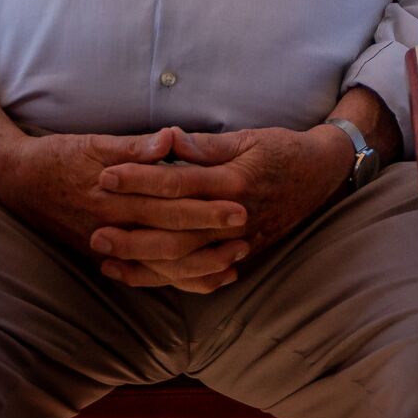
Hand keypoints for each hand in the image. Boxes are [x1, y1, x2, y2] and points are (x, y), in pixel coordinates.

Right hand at [0, 81, 249, 291]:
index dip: (204, 203)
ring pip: (162, 264)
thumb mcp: (93, 143)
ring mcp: (109, 245)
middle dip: (211, 234)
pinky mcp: (106, 255)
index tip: (238, 199)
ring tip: (235, 261)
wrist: (17, 182)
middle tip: (247, 230)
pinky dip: (177, 279)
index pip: (169, 201)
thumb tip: (170, 138)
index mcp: (115, 193)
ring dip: (200, 264)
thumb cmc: (58, 156)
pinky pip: (147, 275)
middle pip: (171, 235)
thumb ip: (134, 147)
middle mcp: (114, 225)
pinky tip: (205, 280)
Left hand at [94, 123, 353, 279]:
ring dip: (143, 261)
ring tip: (106, 258)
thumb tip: (168, 138)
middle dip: (133, 232)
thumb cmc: (281, 150)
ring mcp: (238, 242)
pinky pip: (198, 275)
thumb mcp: (247, 137)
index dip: (139, 180)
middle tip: (94, 230)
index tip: (106, 177)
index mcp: (233, 182)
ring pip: (184, 260)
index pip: (177, 183)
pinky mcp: (239, 256)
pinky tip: (137, 275)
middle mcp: (234, 218)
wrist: (322, 176)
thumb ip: (205, 145)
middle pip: (175, 231)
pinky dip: (167, 279)